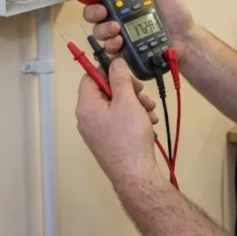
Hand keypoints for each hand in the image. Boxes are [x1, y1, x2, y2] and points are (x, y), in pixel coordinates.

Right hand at [67, 0, 197, 64]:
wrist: (185, 38)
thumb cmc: (176, 14)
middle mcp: (119, 13)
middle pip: (92, 10)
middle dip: (91, 10)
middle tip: (101, 10)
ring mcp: (120, 31)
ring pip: (98, 29)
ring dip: (102, 28)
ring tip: (116, 28)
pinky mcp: (124, 47)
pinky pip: (108, 48)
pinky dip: (111, 45)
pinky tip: (119, 42)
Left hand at [75, 58, 160, 185]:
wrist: (134, 173)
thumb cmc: (129, 135)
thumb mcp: (127, 101)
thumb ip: (120, 79)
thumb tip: (114, 62)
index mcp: (86, 106)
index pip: (90, 77)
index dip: (107, 70)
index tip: (125, 69)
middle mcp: (87, 117)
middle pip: (106, 91)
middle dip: (128, 90)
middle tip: (142, 93)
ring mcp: (97, 130)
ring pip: (116, 106)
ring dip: (135, 104)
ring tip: (150, 111)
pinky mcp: (108, 140)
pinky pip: (119, 120)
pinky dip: (133, 117)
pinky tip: (148, 122)